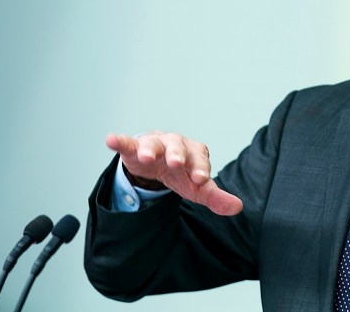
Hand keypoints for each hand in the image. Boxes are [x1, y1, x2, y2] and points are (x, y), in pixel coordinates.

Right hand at [106, 132, 243, 215]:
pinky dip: (119, 141)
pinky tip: (111, 140)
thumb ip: (216, 197)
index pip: (200, 159)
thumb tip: (238, 208)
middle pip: (178, 147)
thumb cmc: (182, 173)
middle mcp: (176, 145)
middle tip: (177, 163)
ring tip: (146, 157)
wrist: (159, 163)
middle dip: (178, 155)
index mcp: (195, 153)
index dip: (201, 168)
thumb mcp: (198, 187)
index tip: (202, 179)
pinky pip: (127, 143)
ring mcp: (155, 145)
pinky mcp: (134, 148)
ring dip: (150, 150)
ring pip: (153, 145)